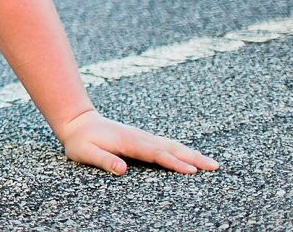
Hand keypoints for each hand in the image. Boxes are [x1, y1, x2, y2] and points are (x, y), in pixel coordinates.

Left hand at [56, 108, 218, 174]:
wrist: (78, 121)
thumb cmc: (80, 140)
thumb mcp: (84, 152)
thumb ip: (103, 160)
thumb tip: (122, 170)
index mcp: (128, 142)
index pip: (155, 154)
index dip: (173, 163)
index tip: (191, 170)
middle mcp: (139, 138)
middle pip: (170, 148)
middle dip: (193, 157)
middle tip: (214, 166)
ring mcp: (142, 137)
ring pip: (171, 145)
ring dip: (191, 153)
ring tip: (211, 162)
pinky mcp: (142, 139)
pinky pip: (166, 144)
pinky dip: (182, 149)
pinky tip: (192, 156)